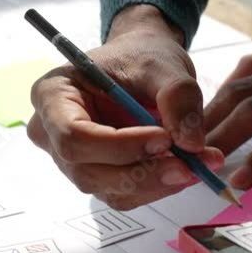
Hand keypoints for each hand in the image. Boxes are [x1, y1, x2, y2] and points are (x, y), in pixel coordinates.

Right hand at [28, 5, 223, 209]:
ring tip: (198, 164)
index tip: (164, 139)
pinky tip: (187, 169)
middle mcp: (53, 133)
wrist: (144, 67)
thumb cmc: (142, 58)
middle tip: (191, 165)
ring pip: (110, 190)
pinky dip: (160, 187)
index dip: (118, 146)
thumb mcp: (164, 66)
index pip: (73, 136)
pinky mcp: (100, 176)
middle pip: (88, 172)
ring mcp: (74, 161)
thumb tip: (192, 144)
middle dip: (143, 174)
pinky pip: (126, 194)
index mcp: (53, 95)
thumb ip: (178, 97)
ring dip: (157, 184)